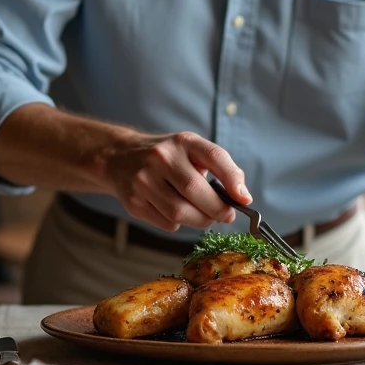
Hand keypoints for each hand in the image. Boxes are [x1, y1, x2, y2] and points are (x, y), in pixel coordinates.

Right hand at [104, 131, 249, 231]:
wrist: (120, 158)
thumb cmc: (168, 157)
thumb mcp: (193, 151)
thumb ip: (220, 168)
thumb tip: (243, 197)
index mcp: (183, 141)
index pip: (213, 156)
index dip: (232, 179)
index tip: (244, 199)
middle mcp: (161, 157)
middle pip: (195, 191)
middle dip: (217, 209)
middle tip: (226, 215)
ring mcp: (144, 180)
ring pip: (180, 213)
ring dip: (200, 220)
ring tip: (204, 216)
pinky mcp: (134, 202)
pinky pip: (167, 223)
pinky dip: (179, 223)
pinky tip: (177, 211)